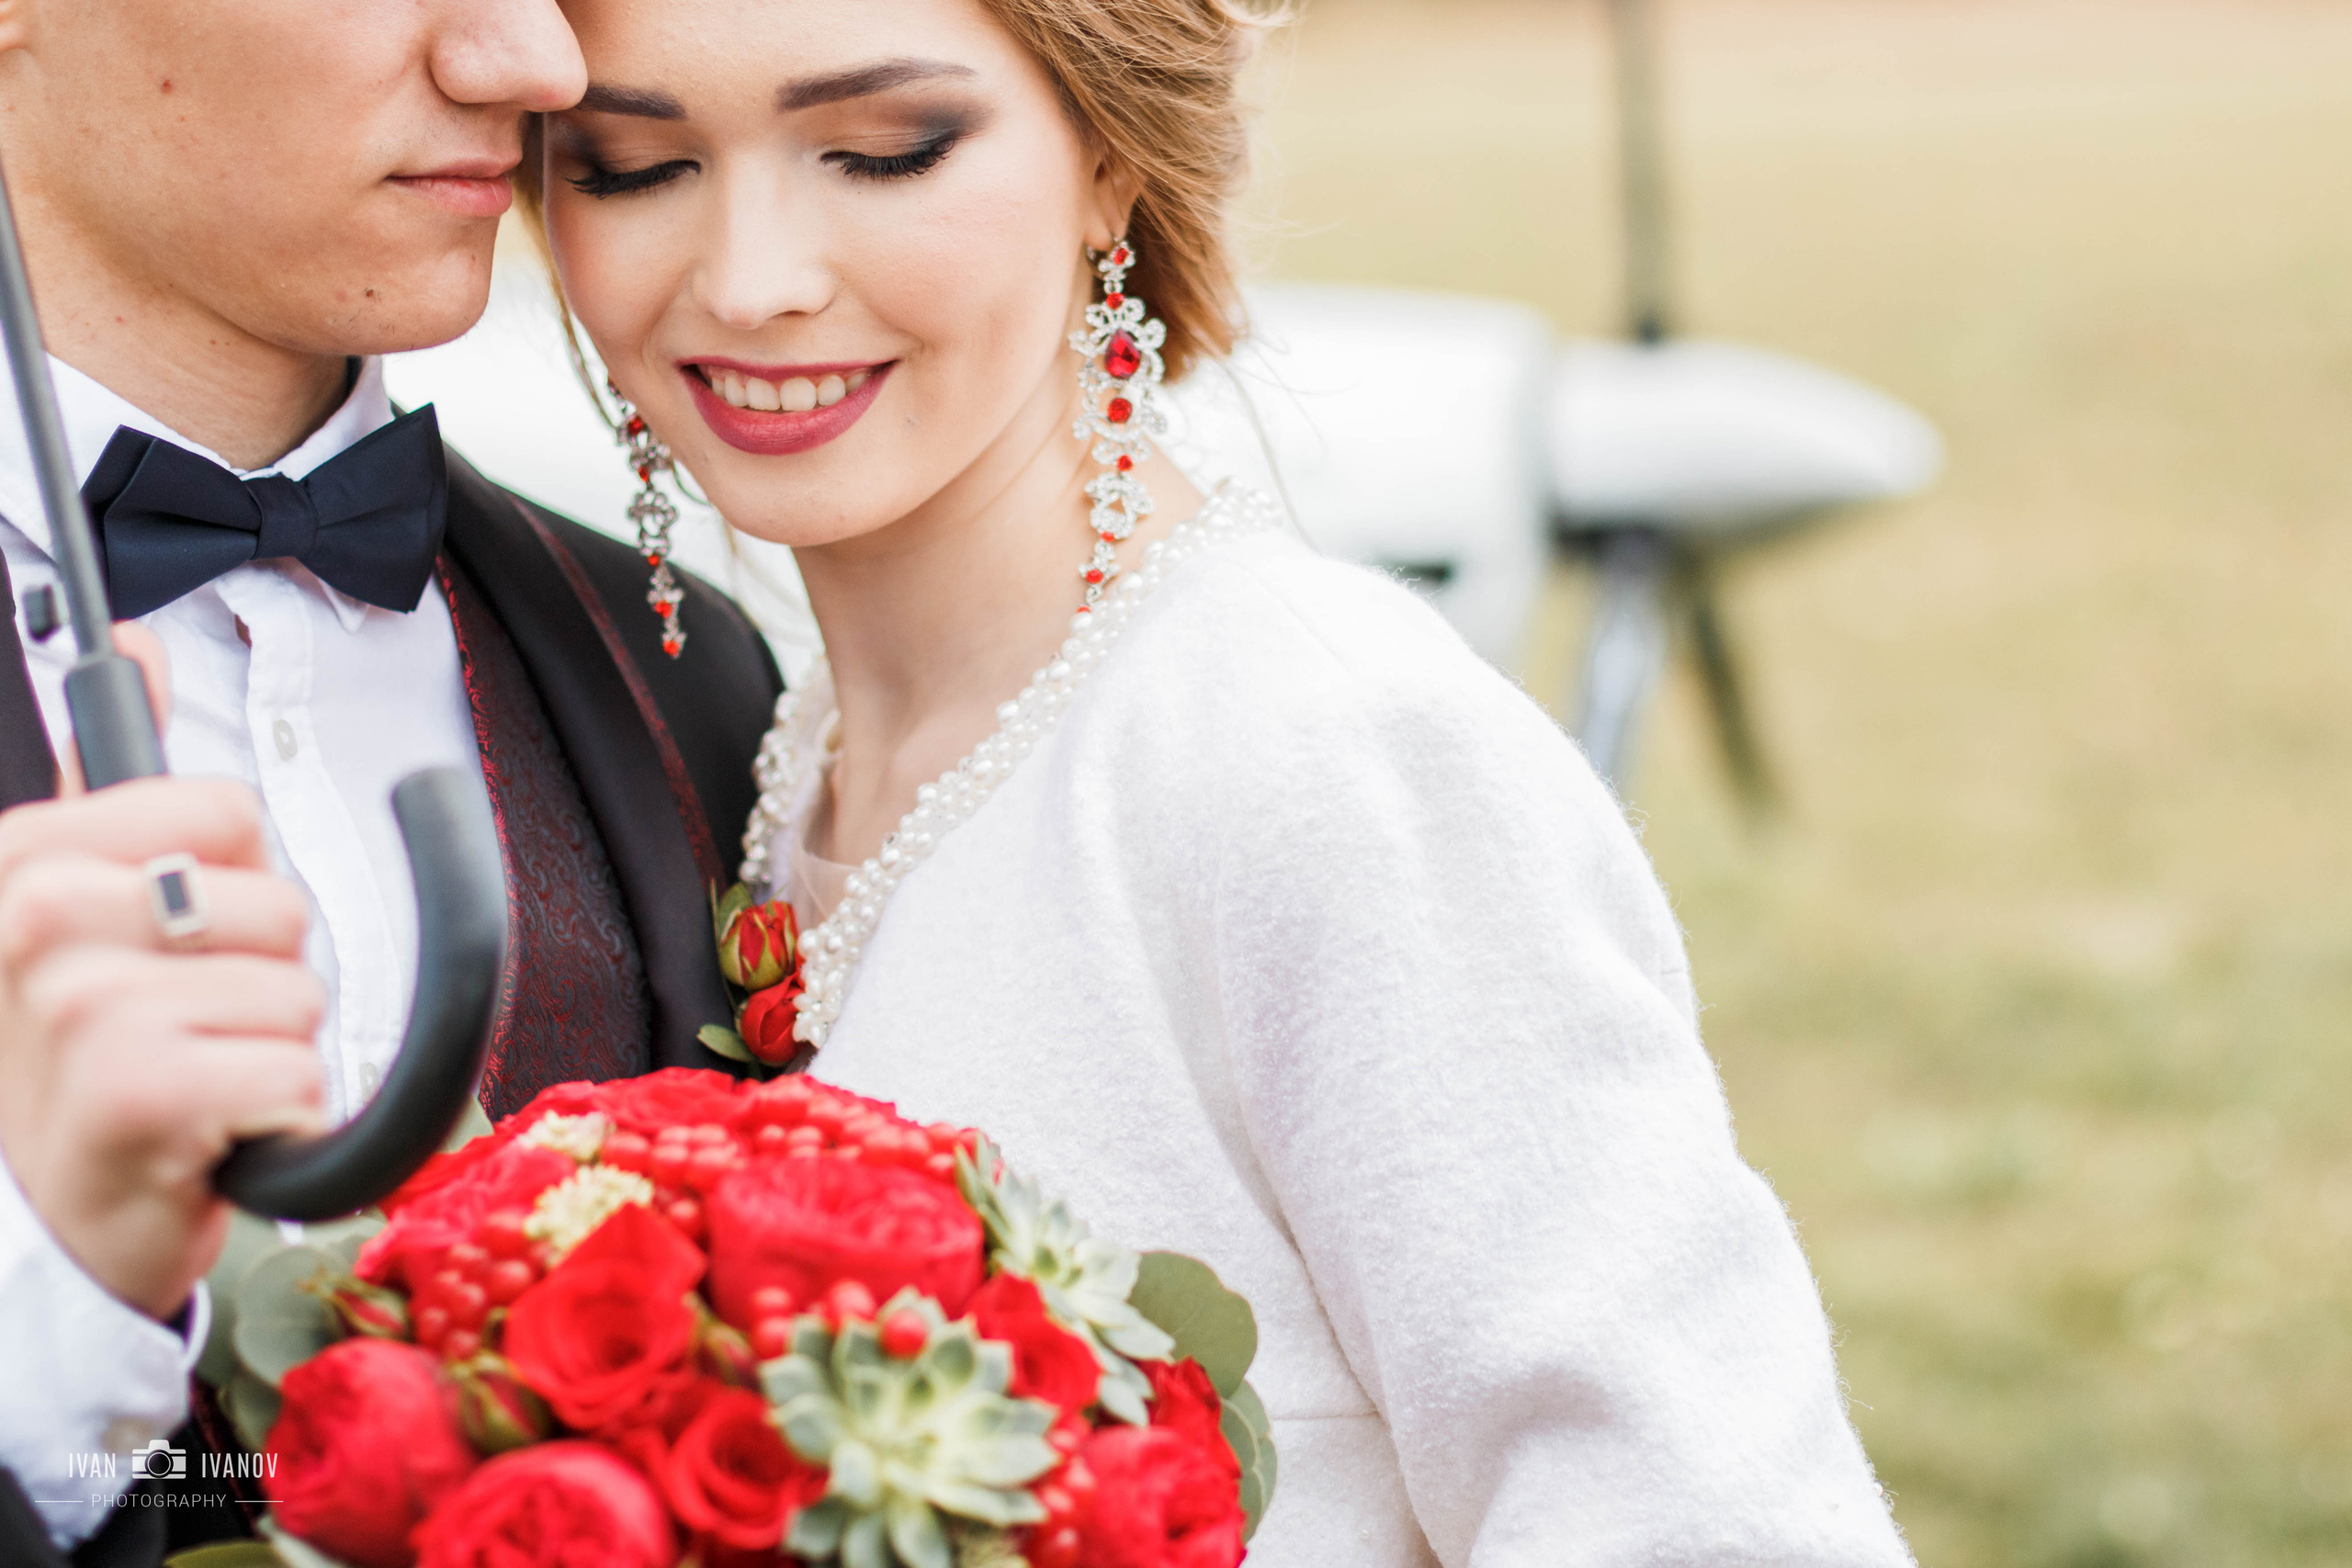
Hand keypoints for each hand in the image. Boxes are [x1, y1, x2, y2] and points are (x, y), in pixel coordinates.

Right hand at [0, 629, 325, 1318]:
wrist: (50, 1226)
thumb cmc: (83, 1065)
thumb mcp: (75, 909)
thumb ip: (110, 776)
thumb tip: (136, 641)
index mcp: (27, 861)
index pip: (225, 811)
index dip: (237, 884)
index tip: (175, 943)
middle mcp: (35, 924)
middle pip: (277, 904)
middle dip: (261, 974)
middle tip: (183, 1028)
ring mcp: (83, 1010)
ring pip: (298, 993)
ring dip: (272, 1051)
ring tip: (195, 1082)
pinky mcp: (141, 1095)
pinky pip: (299, 1072)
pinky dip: (279, 1114)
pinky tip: (209, 1134)